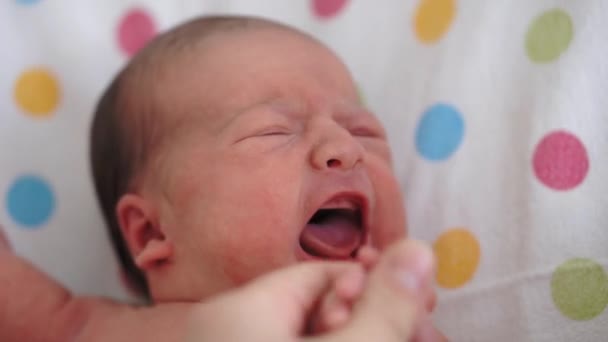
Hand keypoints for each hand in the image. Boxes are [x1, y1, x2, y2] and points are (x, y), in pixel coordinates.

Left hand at [183, 240, 445, 341]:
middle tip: (420, 331)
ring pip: (312, 332)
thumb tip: (421, 250)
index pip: (319, 274)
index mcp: (236, 311)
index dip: (372, 284)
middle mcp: (228, 328)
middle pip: (319, 309)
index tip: (417, 303)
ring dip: (359, 334)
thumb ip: (384, 307)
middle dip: (372, 316)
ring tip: (403, 336)